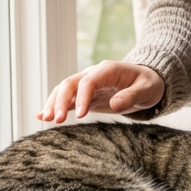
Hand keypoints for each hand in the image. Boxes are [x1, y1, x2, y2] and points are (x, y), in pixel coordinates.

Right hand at [38, 61, 164, 122]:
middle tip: (56, 120)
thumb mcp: (147, 89)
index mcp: (108, 70)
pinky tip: (41, 116)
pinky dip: (54, 105)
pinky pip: (67, 99)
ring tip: (45, 120)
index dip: (82, 97)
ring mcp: (87, 84)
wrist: (147, 82)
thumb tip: (114, 104)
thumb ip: (132, 95)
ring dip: (54, 103)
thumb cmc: (149, 84)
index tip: (80, 115)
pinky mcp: (85, 95)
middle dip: (61, 101)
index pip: (88, 81)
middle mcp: (93, 74)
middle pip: (70, 84)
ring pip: (64, 90)